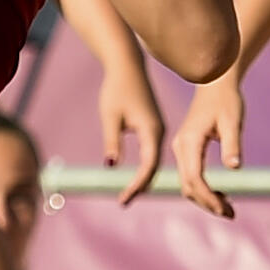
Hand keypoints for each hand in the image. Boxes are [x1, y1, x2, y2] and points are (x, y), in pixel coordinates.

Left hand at [101, 50, 164, 201]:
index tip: (123, 199)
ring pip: (153, 161)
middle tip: (123, 202)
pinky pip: (151, 153)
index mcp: (152, 130)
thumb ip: (112, 141)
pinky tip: (135, 177)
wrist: (127, 67)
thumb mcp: (110, 116)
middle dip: (140, 186)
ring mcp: (158, 129)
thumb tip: (111, 165)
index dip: (137, 185)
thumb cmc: (116, 89)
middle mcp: (159, 132)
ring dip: (143, 179)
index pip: (148, 166)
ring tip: (128, 195)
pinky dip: (145, 168)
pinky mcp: (153, 127)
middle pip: (153, 167)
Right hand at [172, 71, 244, 216]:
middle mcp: (180, 147)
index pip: (194, 178)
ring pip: (187, 183)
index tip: (225, 209)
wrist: (215, 83)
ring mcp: (181, 149)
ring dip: (205, 199)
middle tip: (231, 214)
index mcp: (189, 141)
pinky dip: (203, 190)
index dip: (208, 197)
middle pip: (188, 185)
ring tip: (228, 209)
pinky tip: (221, 195)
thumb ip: (232, 144)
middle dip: (207, 203)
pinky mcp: (186, 149)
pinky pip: (190, 176)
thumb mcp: (233, 121)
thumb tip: (235, 167)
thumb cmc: (226, 101)